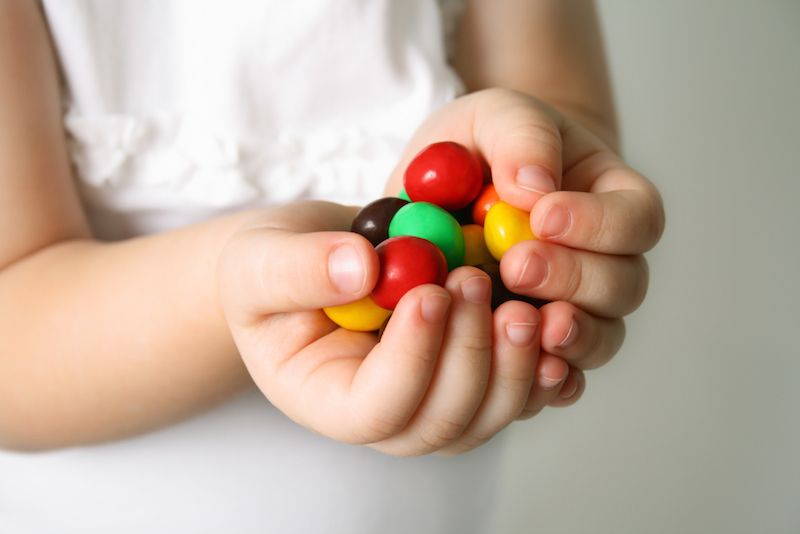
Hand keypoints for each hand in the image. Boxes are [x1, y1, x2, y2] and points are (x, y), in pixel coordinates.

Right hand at [218, 201, 545, 454]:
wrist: (315, 262)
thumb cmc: (270, 270)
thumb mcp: (260, 262)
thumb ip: (298, 269)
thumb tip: (360, 271)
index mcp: (325, 399)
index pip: (374, 410)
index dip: (410, 360)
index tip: (428, 292)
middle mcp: (385, 416)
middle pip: (441, 422)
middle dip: (469, 356)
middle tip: (477, 283)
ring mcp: (431, 402)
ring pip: (486, 414)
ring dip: (512, 364)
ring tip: (520, 300)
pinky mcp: (468, 376)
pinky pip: (513, 390)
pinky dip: (540, 364)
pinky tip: (553, 323)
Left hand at [387, 88, 664, 415]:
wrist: (443, 192)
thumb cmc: (481, 148)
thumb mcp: (493, 117)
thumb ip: (520, 136)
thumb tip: (534, 188)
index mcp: (608, 201)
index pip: (636, 218)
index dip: (599, 224)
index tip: (543, 215)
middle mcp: (603, 263)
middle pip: (623, 287)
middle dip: (574, 279)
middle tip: (516, 266)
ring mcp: (573, 312)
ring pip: (599, 339)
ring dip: (567, 336)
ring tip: (521, 321)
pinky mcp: (533, 349)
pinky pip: (556, 379)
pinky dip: (543, 381)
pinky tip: (514, 369)